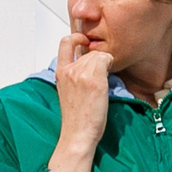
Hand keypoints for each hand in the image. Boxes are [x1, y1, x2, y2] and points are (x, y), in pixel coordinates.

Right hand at [48, 33, 109, 171]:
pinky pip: (106, 61)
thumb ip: (74, 75)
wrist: (77, 134)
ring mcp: (80, 74)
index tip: (85, 41)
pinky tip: (107, 82)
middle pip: (89, 51)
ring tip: (102, 84)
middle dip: (98, 59)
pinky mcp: (94, 79)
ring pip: (99, 56)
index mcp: (60, 73)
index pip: (65, 43)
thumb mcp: (68, 92)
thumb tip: (91, 64)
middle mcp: (68, 70)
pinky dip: (110, 67)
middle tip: (102, 74)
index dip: (76, 37)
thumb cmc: (76, 118)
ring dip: (105, 65)